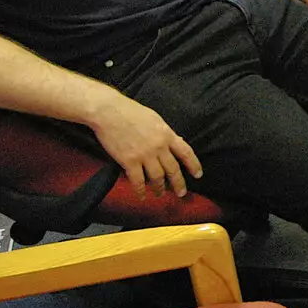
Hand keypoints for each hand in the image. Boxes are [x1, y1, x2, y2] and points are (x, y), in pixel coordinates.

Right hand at [88, 92, 203, 198]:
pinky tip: (142, 196)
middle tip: (181, 193)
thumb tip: (174, 142)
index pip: (186, 152)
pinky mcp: (129, 161)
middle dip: (178, 183)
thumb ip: (165, 133)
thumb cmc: (130, 111)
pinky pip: (138, 181)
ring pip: (157, 177)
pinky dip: (140, 191)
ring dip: (160, 188)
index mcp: (167, 134)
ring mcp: (144, 155)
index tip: (198, 175)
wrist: (109, 112)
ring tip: (160, 194)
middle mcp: (159, 147)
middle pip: (173, 169)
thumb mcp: (155, 119)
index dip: (193, 165)